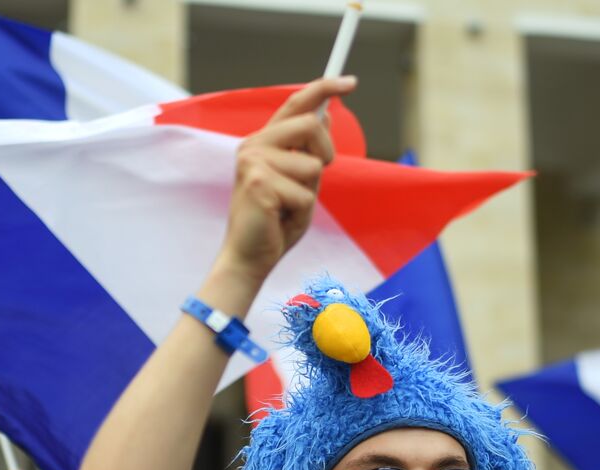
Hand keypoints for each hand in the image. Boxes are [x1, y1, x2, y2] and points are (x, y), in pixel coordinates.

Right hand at [211, 76, 357, 293]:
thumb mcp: (300, 182)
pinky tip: (281, 218)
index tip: (350, 82)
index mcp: (264, 141)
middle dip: (325, 154)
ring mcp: (254, 161)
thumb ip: (309, 151)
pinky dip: (302, 211)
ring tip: (288, 207)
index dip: (323, 88)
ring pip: (313, 165)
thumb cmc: (276, 222)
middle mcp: (255, 145)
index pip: (296, 104)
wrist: (249, 257)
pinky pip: (305, 194)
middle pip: (310, 125)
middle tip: (312, 180)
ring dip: (311, 193)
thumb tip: (326, 115)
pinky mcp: (258, 183)